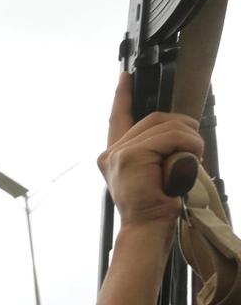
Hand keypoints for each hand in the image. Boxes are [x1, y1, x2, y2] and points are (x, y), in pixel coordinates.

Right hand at [99, 73, 204, 236]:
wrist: (147, 227)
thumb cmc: (154, 206)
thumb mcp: (154, 172)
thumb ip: (155, 150)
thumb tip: (179, 131)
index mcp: (114, 155)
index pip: (119, 117)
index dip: (123, 95)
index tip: (125, 77)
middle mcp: (111, 152)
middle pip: (156, 118)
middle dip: (183, 130)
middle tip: (192, 151)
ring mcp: (118, 153)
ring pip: (167, 126)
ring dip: (189, 141)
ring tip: (190, 162)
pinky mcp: (130, 156)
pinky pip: (171, 137)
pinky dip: (189, 146)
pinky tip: (188, 162)